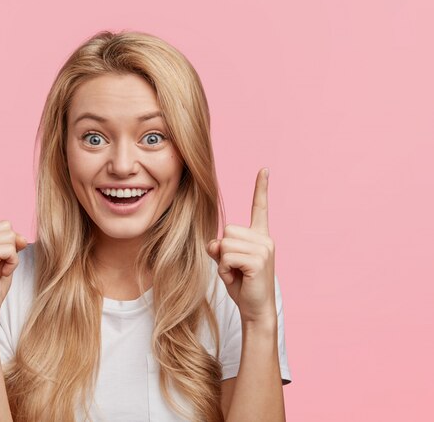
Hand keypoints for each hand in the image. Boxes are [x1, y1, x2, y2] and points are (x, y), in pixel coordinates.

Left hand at [207, 168, 276, 323]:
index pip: (260, 207)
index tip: (264, 169)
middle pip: (227, 230)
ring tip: (237, 274)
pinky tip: (238, 279)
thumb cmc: (242, 285)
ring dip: (223, 262)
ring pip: (225, 243)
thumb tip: (214, 243)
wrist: (255, 310)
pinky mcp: (258, 260)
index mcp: (259, 236)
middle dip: (223, 250)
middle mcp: (264, 239)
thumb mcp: (226, 262)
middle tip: (235, 268)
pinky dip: (225, 269)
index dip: (261, 188)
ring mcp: (264, 249)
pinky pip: (227, 256)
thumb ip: (219, 247)